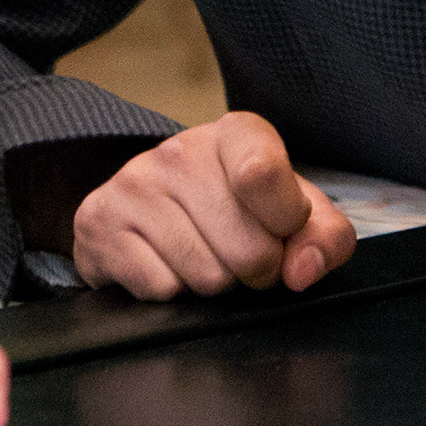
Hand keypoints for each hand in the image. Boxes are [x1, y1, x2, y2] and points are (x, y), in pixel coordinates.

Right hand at [71, 111, 355, 297]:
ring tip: (205, 256)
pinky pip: (161, 289)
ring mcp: (134, 183)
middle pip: (245, 248)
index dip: (287, 223)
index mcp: (237, 133)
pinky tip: (167, 264)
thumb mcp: (293, 214)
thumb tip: (302, 270)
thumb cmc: (237, 210)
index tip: (284, 229)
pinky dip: (173, 292)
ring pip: (205, 276)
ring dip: (215, 283)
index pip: (263, 174)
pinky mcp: (99, 222)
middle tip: (243, 254)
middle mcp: (180, 149)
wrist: (151, 210)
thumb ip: (326, 238)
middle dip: (256, 270)